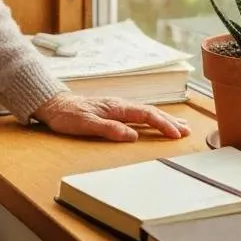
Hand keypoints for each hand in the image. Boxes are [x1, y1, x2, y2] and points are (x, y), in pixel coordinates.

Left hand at [32, 93, 190, 141]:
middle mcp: (119, 105)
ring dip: (163, 119)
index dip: (163, 124)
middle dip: (169, 121)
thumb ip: (109, 129)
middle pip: (150, 112)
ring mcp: (117, 107)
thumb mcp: (86, 124)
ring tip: (180, 126)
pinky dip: (151, 118)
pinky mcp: (113, 111)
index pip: (146, 114)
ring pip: (145, 112)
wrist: (54, 105)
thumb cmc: (68, 115)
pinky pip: (137, 114)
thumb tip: (132, 136)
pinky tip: (155, 121)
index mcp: (116, 107)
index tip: (176, 134)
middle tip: (187, 131)